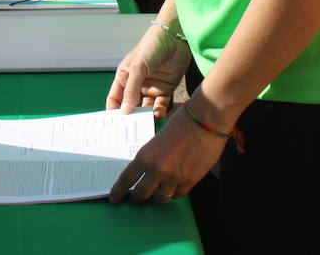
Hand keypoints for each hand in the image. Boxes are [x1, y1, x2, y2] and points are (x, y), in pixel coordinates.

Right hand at [106, 24, 190, 119]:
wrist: (174, 38)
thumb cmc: (151, 47)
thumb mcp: (137, 67)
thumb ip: (131, 90)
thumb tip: (125, 111)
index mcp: (124, 77)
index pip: (115, 99)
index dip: (114, 112)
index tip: (115, 125)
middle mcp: (136, 85)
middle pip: (131, 106)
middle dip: (132, 117)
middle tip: (133, 129)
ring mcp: (151, 88)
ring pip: (147, 108)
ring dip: (147, 116)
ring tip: (148, 123)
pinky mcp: (166, 89)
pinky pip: (161, 105)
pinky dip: (160, 111)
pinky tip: (159, 114)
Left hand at [108, 106, 226, 203]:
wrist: (205, 121)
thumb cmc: (180, 122)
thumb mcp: (156, 137)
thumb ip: (150, 155)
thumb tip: (144, 168)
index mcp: (145, 156)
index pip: (126, 179)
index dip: (118, 191)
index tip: (114, 198)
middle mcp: (158, 170)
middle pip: (142, 194)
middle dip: (139, 195)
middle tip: (139, 193)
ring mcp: (175, 177)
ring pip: (160, 198)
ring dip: (158, 194)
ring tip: (159, 187)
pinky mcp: (191, 181)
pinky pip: (178, 195)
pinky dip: (174, 192)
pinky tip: (174, 184)